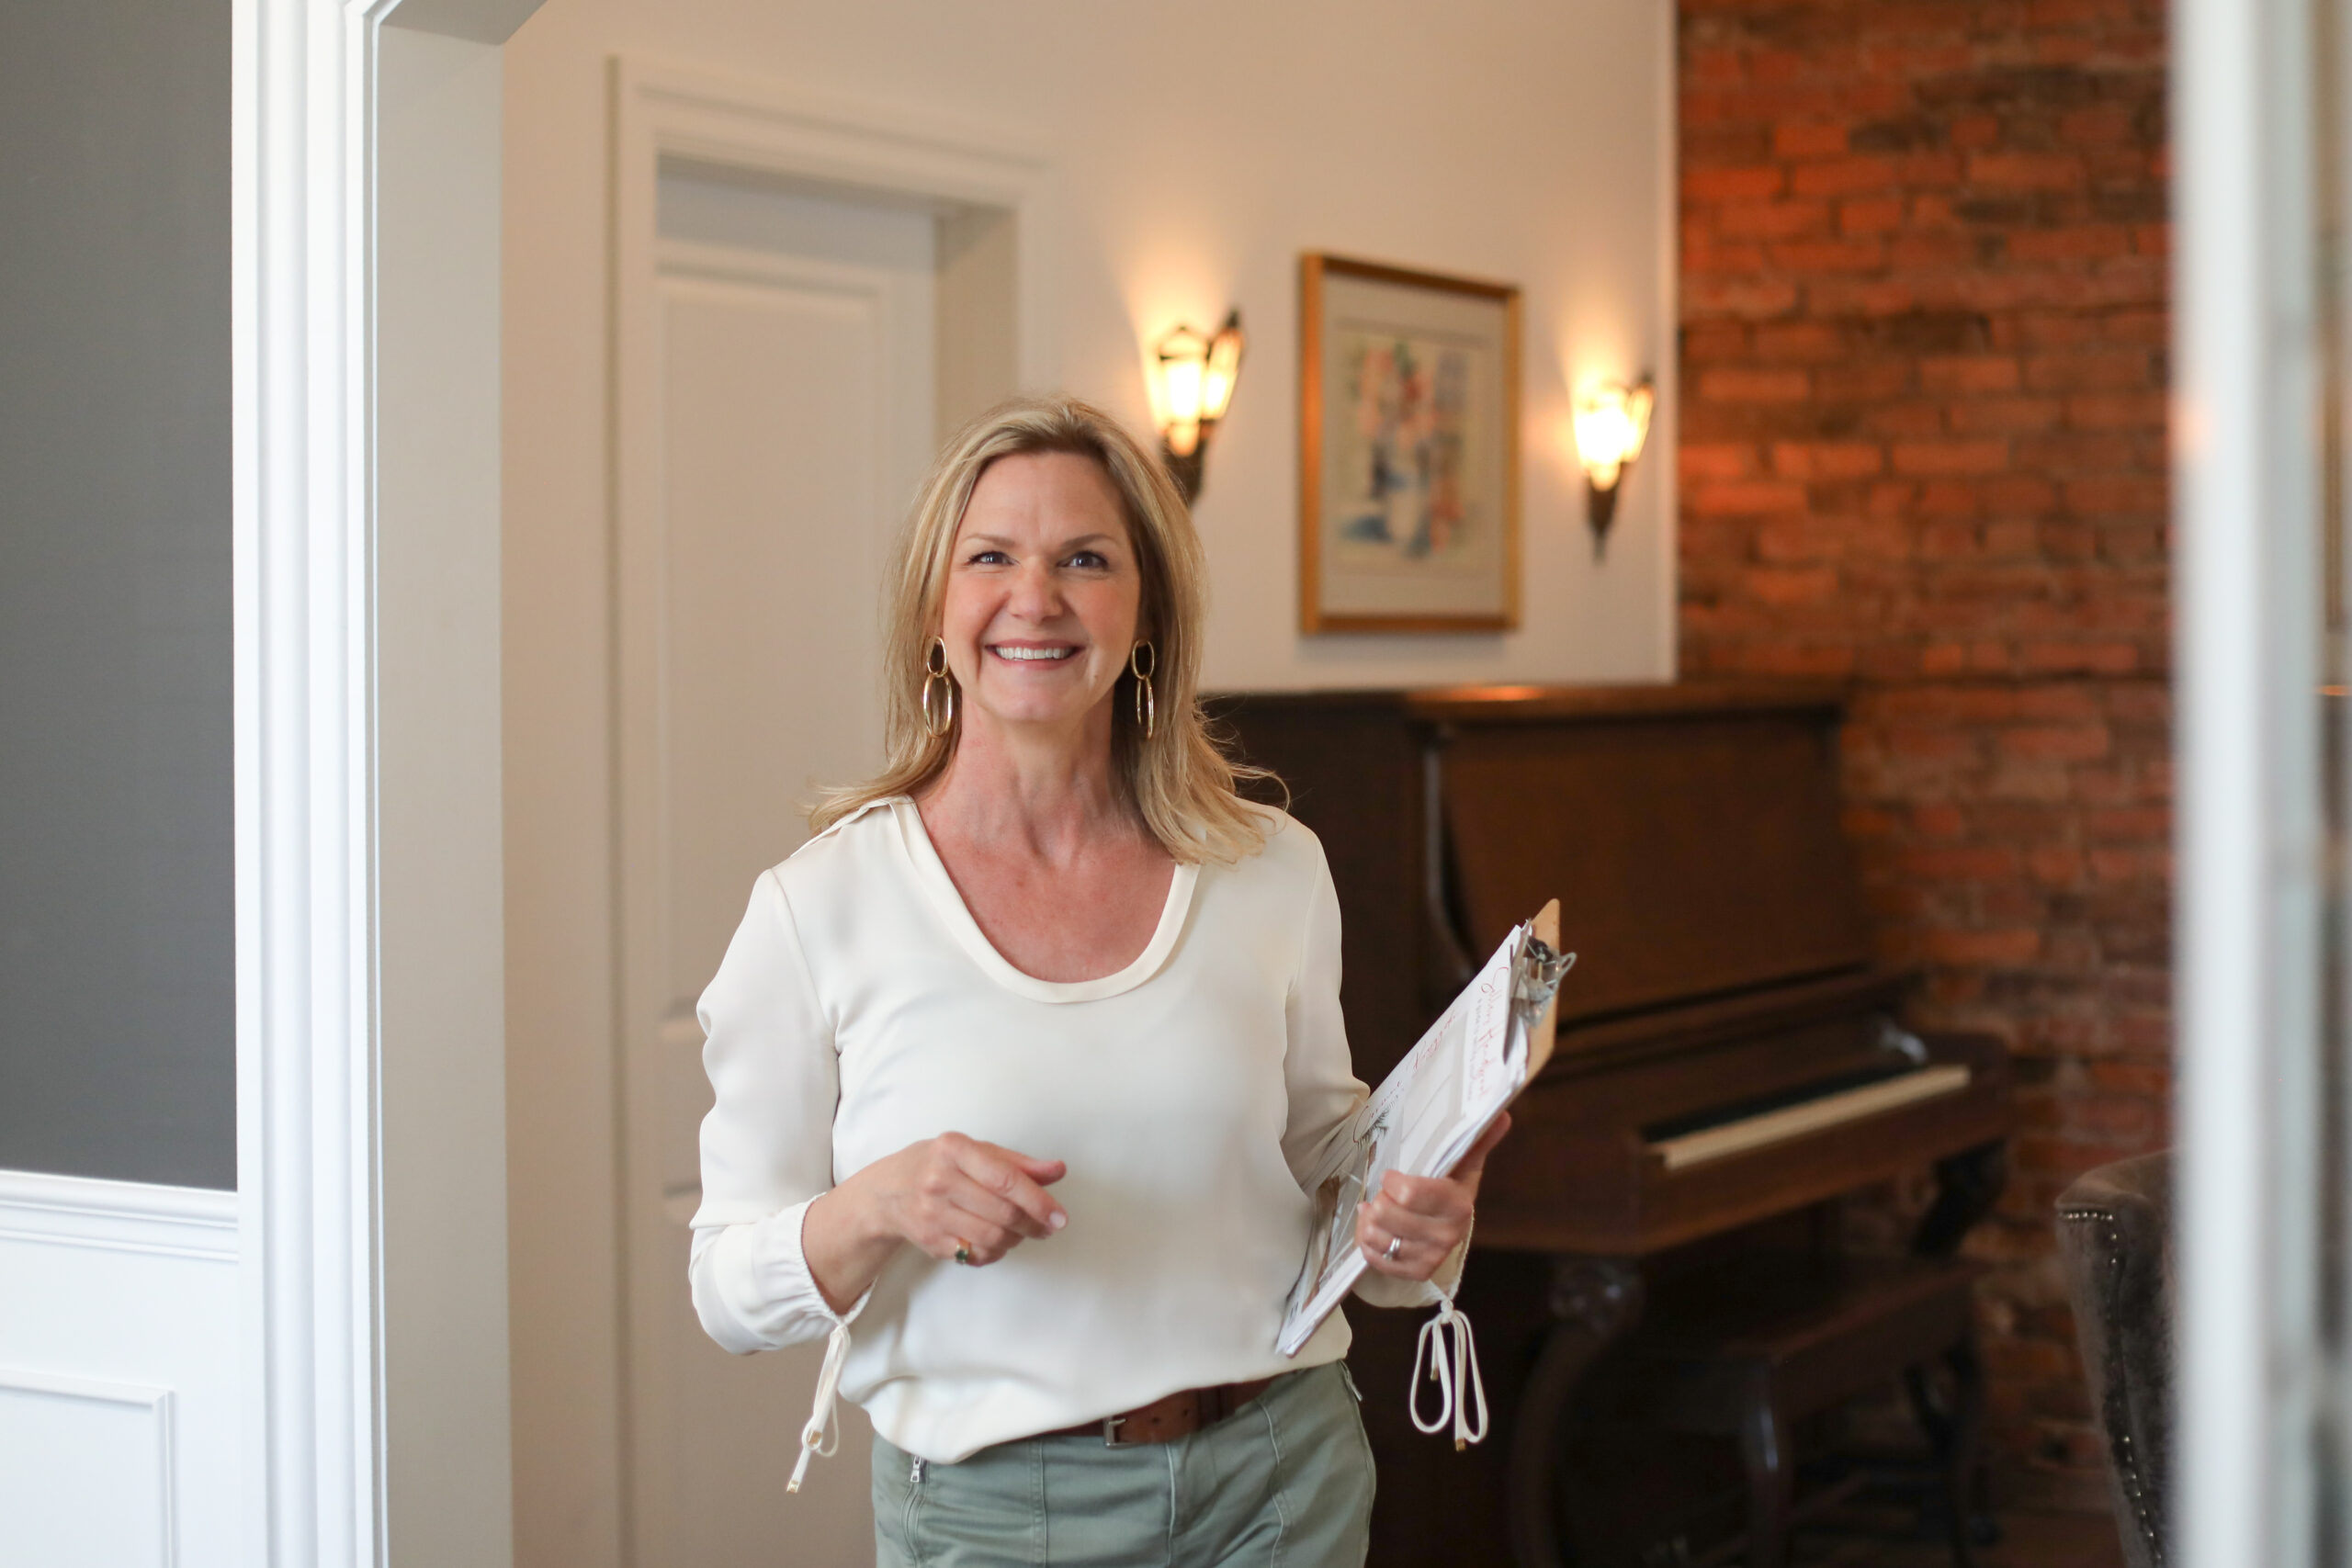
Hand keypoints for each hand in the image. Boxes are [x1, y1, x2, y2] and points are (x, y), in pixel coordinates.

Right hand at [808, 1133, 1066, 1308]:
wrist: (887, 1191)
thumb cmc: (939, 1164)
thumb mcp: (974, 1151)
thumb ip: (1017, 1162)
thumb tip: (1057, 1170)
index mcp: (954, 1150)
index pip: (1004, 1179)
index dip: (1038, 1200)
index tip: (1059, 1217)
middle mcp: (939, 1181)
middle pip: (1002, 1212)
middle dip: (1033, 1224)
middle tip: (1047, 1227)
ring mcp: (932, 1214)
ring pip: (991, 1237)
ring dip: (1016, 1239)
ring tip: (1021, 1231)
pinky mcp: (930, 1241)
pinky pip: (976, 1255)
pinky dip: (995, 1252)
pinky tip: (998, 1241)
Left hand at [1354, 1112, 1509, 1282]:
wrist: (1452, 1223)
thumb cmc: (1451, 1184)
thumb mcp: (1464, 1160)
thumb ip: (1478, 1137)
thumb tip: (1502, 1114)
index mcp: (1458, 1204)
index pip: (1410, 1193)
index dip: (1392, 1182)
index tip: (1390, 1175)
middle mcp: (1447, 1234)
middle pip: (1387, 1214)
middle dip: (1379, 1200)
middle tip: (1383, 1194)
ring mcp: (1432, 1256)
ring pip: (1378, 1237)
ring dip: (1369, 1221)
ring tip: (1374, 1210)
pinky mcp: (1416, 1272)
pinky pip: (1377, 1260)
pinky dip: (1368, 1243)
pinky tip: (1374, 1229)